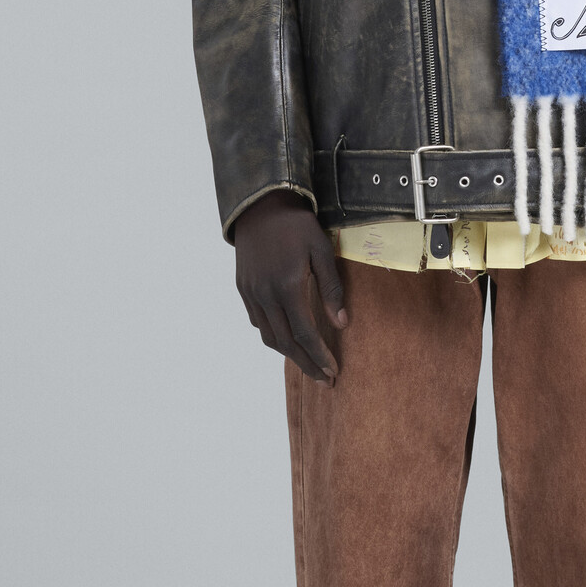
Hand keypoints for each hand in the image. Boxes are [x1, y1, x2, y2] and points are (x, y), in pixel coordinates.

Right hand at [233, 193, 346, 383]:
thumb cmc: (297, 226)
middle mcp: (266, 295)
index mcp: (287, 286)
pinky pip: (258, 321)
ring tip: (308, 365)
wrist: (260, 206)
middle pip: (286, 343)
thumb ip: (332, 288)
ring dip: (289, 355)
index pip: (305, 334)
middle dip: (306, 364)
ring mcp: (251, 293)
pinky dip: (274, 335)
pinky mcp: (243, 288)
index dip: (320, 356)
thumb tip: (342, 324)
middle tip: (324, 380)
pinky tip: (289, 338)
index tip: (334, 371)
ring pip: (269, 336)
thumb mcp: (321, 250)